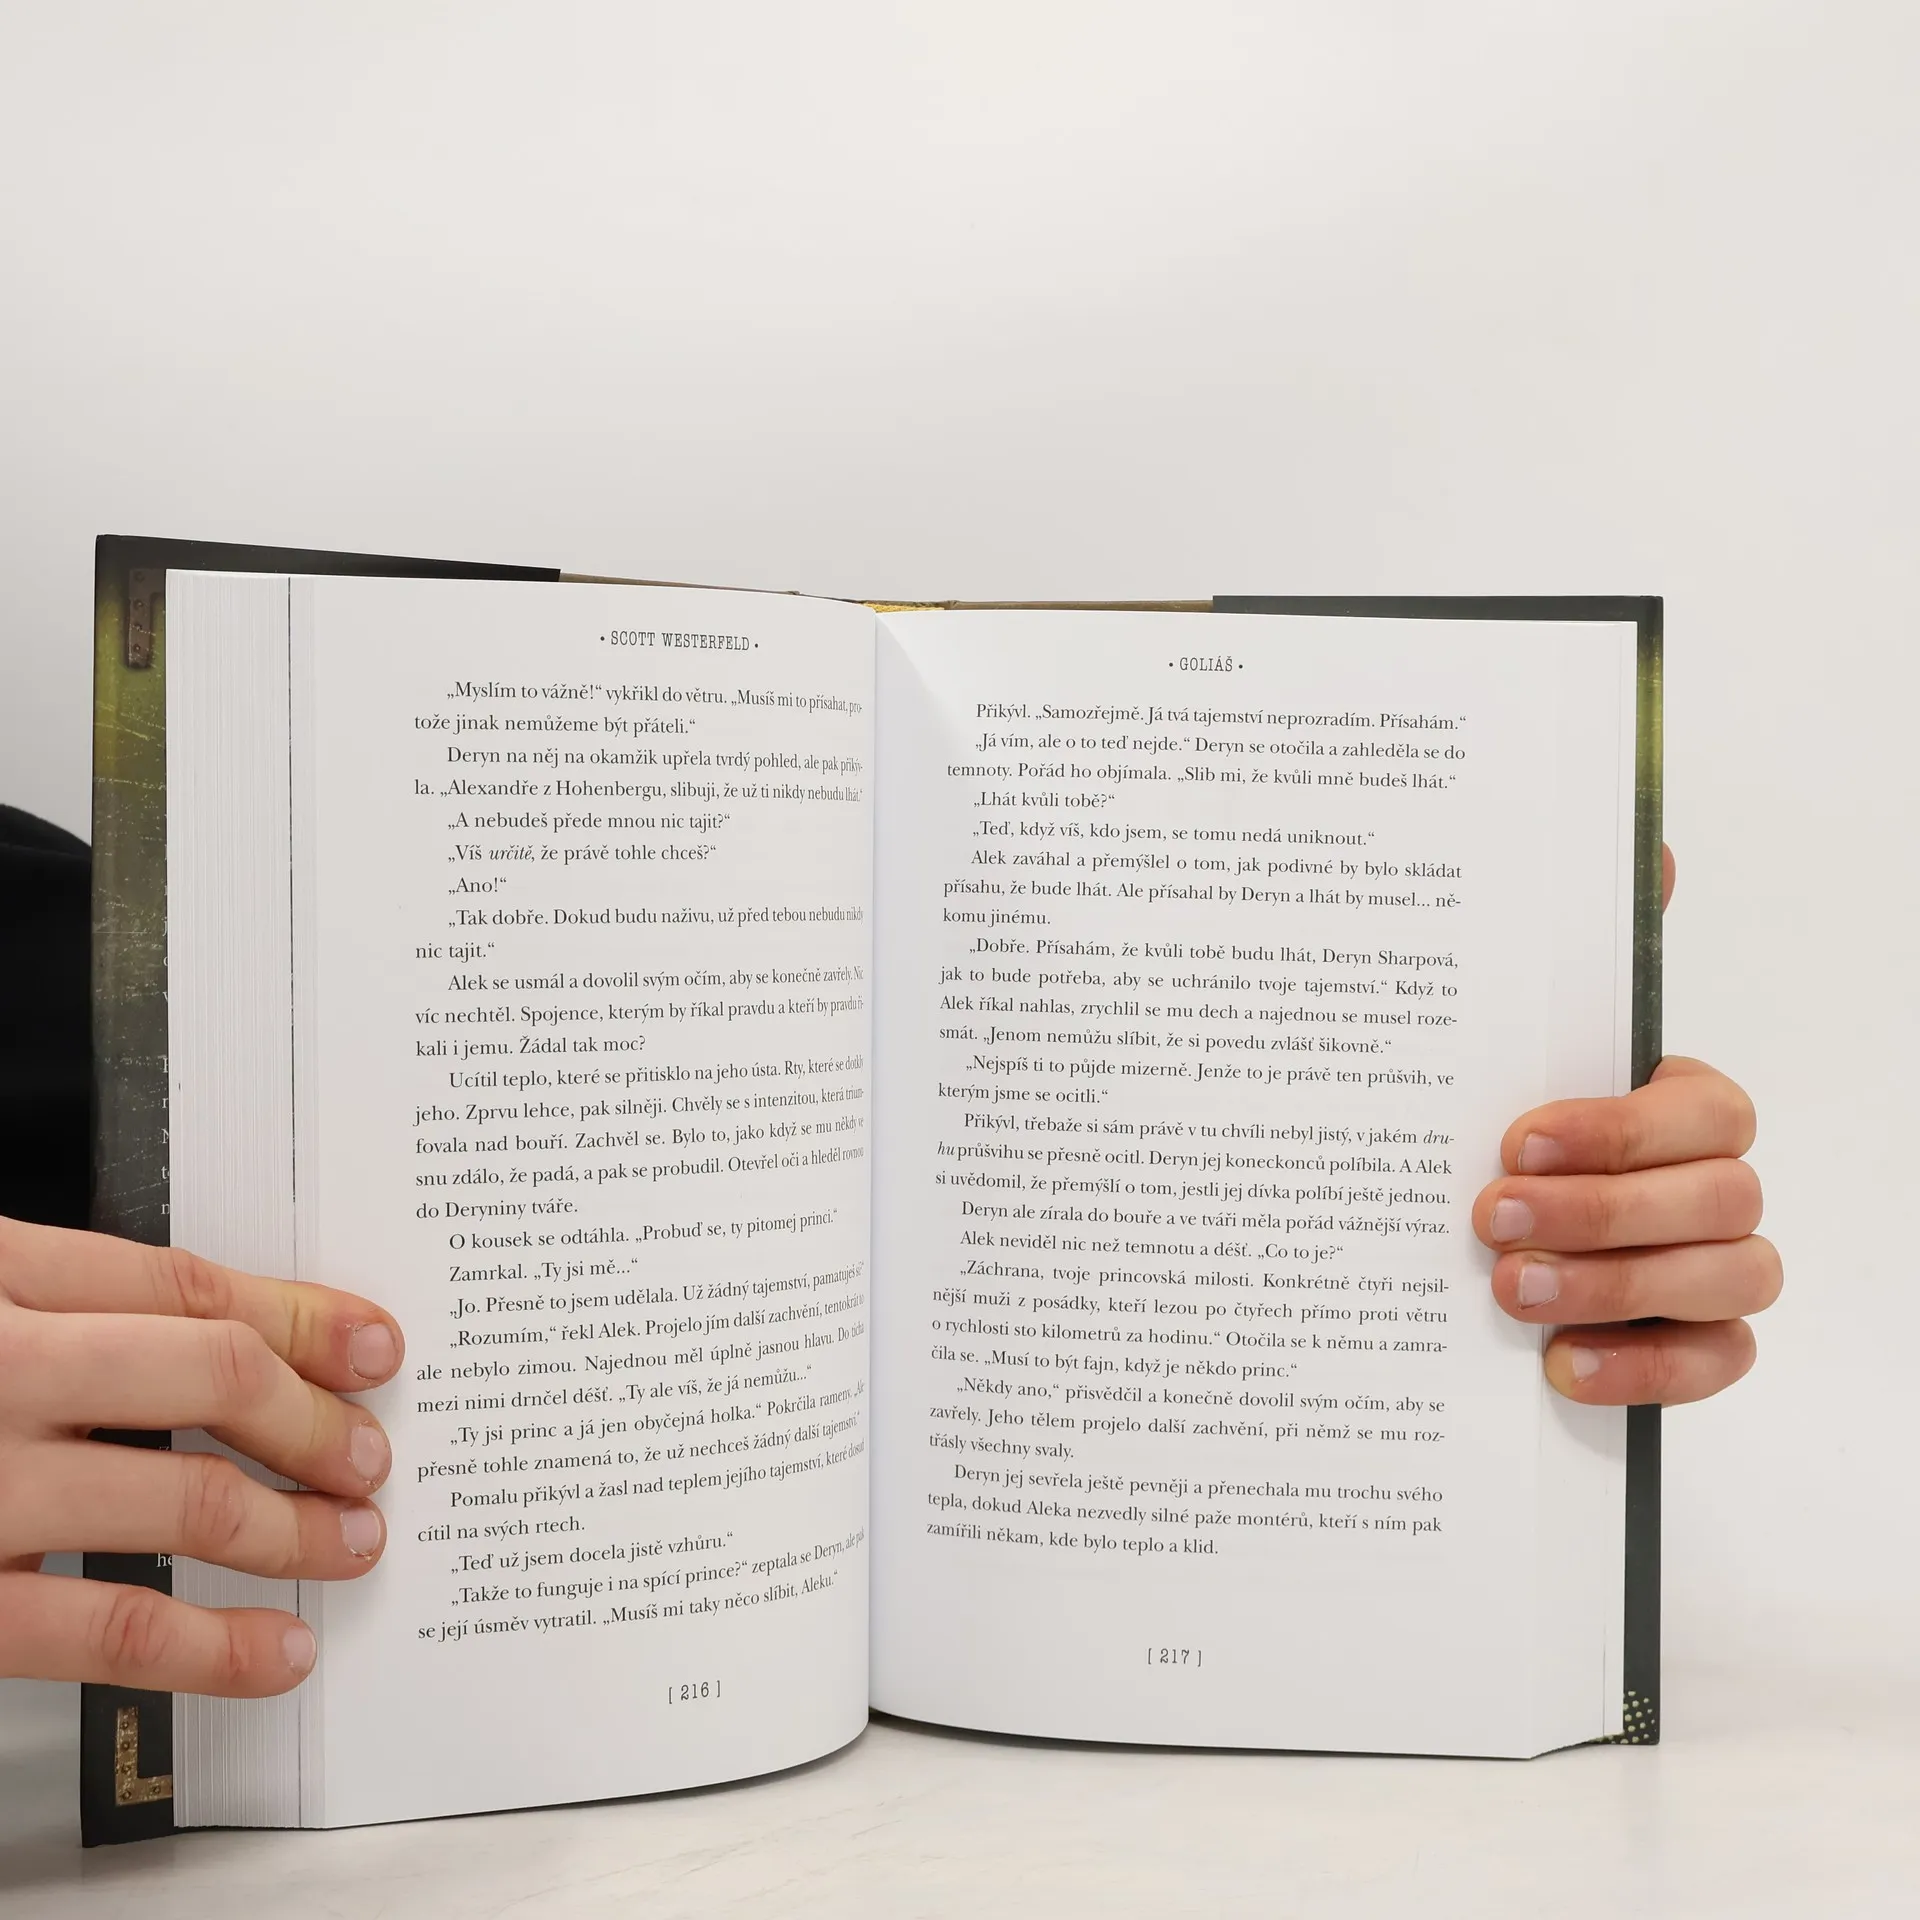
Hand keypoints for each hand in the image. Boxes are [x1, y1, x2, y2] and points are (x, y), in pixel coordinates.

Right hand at [0, 1216, 402, 1694]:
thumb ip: (62, 1311)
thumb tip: (226, 1341)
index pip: (184, 1287)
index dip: (300, 1319)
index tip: (370, 1345)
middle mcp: (2, 1370)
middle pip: (214, 1374)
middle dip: (317, 1420)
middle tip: (372, 1458)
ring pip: (190, 1498)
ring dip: (297, 1527)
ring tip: (353, 1541)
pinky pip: (113, 1626)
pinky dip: (215, 1647)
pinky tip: (275, 1649)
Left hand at [1474, 847, 1778, 1403]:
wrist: (1474, 1231)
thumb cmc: (1503, 1124)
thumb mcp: (1515, 1040)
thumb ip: (1580, 952)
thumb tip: (1647, 846)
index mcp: (1680, 1104)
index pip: (1701, 1111)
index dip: (1619, 1129)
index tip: (1515, 1140)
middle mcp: (1714, 1183)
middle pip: (1719, 1197)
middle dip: (1604, 1210)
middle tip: (1491, 1217)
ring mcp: (1716, 1267)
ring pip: (1727, 1277)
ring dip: (1618, 1286)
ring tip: (1509, 1289)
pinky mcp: (1700, 1342)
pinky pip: (1718, 1362)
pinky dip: (1647, 1370)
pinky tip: (1560, 1366)